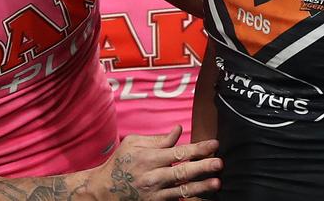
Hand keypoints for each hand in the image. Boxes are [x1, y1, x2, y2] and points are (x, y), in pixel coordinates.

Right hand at [90, 125, 220, 199]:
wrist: (105, 190)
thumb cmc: (120, 162)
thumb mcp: (133, 144)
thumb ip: (158, 139)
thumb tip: (179, 130)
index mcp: (148, 158)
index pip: (178, 152)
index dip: (197, 148)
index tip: (213, 144)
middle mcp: (153, 176)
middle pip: (182, 171)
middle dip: (202, 167)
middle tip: (219, 163)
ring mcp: (154, 193)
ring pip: (182, 190)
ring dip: (201, 187)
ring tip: (216, 183)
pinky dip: (190, 199)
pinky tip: (203, 198)